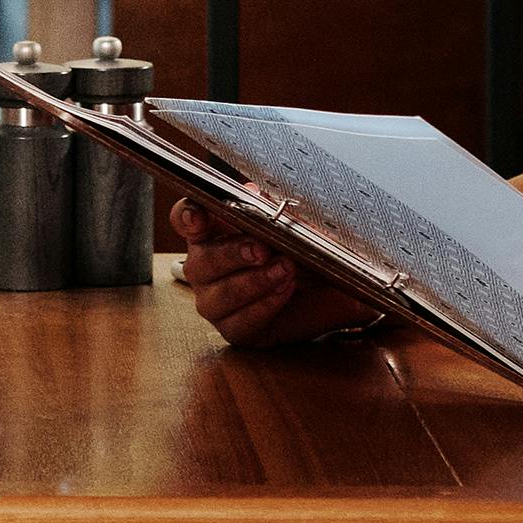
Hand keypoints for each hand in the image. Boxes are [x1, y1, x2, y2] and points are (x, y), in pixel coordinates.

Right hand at [176, 188, 383, 352]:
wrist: (336, 290)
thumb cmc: (305, 253)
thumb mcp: (296, 225)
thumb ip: (274, 209)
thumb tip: (255, 192)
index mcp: (214, 233)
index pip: (186, 220)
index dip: (186, 217)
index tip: (199, 216)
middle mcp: (207, 269)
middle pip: (200, 261)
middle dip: (232, 253)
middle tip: (262, 249)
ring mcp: (217, 302)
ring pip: (218, 296)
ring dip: (253, 282)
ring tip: (285, 270)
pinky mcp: (236, 330)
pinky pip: (240, 323)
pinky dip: (264, 306)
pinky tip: (284, 292)